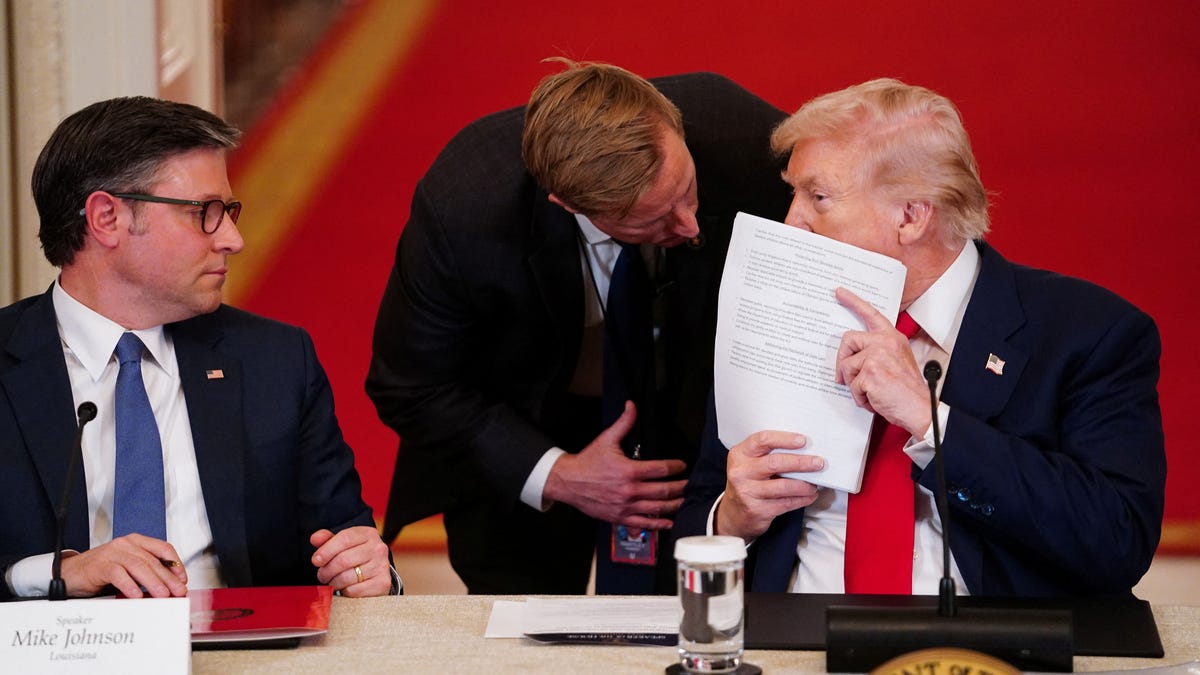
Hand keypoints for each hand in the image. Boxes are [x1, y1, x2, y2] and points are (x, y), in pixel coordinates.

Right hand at [59, 534, 187, 597]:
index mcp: (136, 542)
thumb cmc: (101, 570)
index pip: (163, 548)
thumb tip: (168, 586)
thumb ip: (146, 572)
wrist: (71, 572)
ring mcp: (113, 553)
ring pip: (139, 566)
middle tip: (178, 592)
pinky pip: (119, 574)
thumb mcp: (127, 567)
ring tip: (163, 595)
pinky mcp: (101, 565)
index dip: (175, 563)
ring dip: (153, 582)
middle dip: (168, 578)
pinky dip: (130, 586)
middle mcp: (126, 544)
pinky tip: (137, 596)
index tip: (183, 579)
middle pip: (153, 560)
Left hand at [310, 526, 391, 596]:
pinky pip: (353, 591)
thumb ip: (328, 539)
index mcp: (368, 534)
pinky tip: (345, 587)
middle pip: (343, 560)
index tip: (316, 560)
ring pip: (346, 577)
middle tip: (322, 575)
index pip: (344, 538)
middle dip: (326, 570)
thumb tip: (315, 538)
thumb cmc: (356, 556)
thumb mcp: (344, 544)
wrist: (377, 572)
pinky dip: (344, 591)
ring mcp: (382, 566)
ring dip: (333, 582)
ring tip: (332, 581)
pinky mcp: (382, 584)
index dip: (326, 550)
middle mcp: (378, 548)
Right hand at [543, 401, 687, 529]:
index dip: (675, 467)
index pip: (661, 469)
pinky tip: (669, 522)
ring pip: (657, 508)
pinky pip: (644, 524)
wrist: (569, 482)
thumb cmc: (588, 462)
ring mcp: (626, 506)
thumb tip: (632, 406)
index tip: (681, 466)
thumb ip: (624, 423)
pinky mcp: (620, 517)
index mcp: (629, 471)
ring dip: (674, 505)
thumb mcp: (606, 439)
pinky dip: (658, 524)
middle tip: (689, 484)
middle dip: (680, 487)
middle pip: (664, 490)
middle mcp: (630, 490)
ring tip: (684, 500)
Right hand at [716, 431, 823, 539]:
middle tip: (818, 463)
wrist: (733, 513)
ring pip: (783, 486)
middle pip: (775, 463)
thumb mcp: (749, 463)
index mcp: (740, 454)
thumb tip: (803, 449)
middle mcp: (741, 472)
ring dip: (804, 485)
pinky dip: (802, 499)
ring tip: (814, 484)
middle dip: (801, 463)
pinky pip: (786, 503)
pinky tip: (809, 496)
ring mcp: (747, 492)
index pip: (762, 440)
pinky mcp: (757, 510)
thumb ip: (768, 454)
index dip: (785, 439)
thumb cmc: (748, 482)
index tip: (803, 441)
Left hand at [834, 287, 930, 435]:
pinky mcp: (870, 372)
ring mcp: (877, 356)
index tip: (840, 292)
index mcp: (892, 338)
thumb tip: (852, 357)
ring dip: (854, 385)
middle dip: (842, 360)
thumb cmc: (908, 390)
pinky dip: (860, 398)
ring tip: (871, 393)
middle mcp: (884, 342)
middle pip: (848, 340)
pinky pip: (852, 385)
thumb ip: (877, 352)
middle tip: (843, 377)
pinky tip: (874, 400)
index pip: (871, 314)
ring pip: (846, 366)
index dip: (853, 302)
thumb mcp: (896, 361)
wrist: (921, 408)